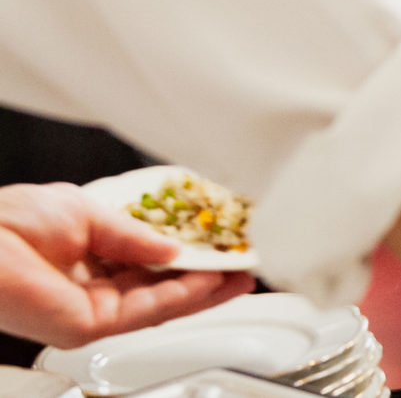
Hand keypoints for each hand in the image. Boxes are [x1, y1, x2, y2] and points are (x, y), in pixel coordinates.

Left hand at [0, 183, 254, 348]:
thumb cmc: (6, 221)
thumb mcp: (87, 210)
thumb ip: (133, 234)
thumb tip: (172, 249)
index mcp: (86, 254)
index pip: (148, 258)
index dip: (187, 252)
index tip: (218, 242)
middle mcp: (90, 285)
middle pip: (161, 284)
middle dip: (206, 275)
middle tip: (242, 262)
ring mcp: (91, 309)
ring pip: (162, 303)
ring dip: (205, 290)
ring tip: (240, 275)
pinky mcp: (89, 326)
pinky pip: (148, 311)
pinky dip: (183, 297)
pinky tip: (211, 282)